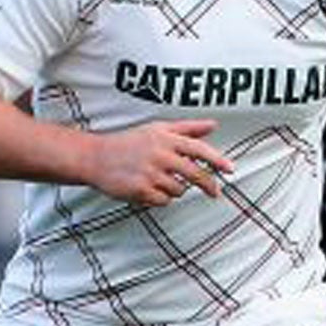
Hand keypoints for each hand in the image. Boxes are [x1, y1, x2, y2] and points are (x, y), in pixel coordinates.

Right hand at [86, 119, 233, 205]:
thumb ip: (187, 128)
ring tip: (159, 181)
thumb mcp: (157, 129)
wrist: (96, 157)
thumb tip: (213, 125)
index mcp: (166, 139)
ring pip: (179, 190)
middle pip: (194, 174)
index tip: (230, 170)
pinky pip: (163, 201)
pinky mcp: (140, 190)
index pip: (198, 149)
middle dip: (208, 185)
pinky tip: (148, 189)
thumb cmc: (129, 142)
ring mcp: (150, 173)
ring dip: (174, 190)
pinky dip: (160, 198)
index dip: (216, 160)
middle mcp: (160, 155)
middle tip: (215, 193)